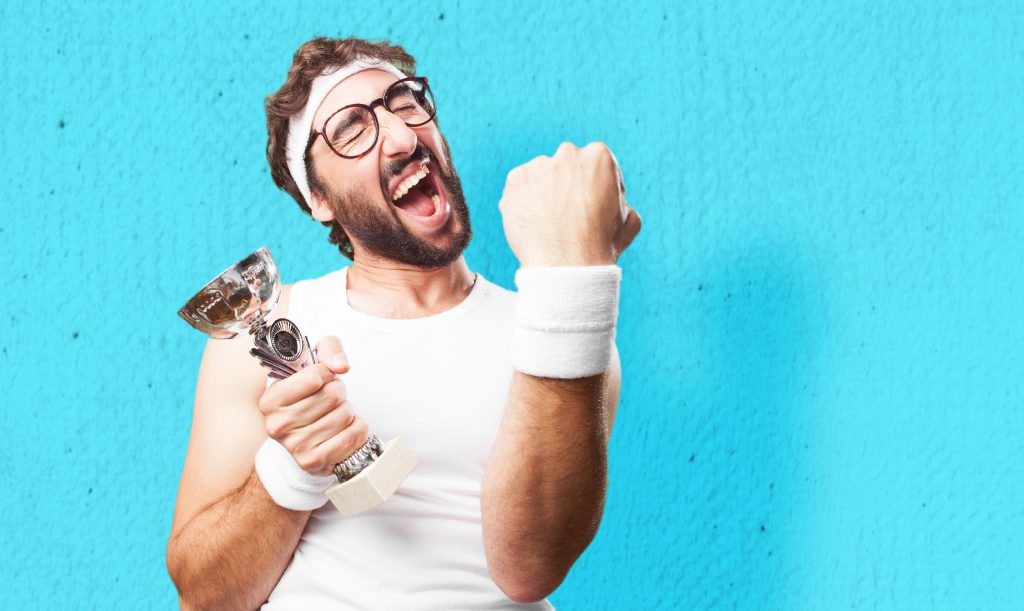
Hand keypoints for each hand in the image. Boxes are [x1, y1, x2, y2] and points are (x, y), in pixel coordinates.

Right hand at [257, 336, 368, 475]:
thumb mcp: (316, 362)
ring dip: (347, 411)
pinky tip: (344, 430)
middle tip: (331, 399)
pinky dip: (357, 428)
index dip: (327, 373)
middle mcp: (276, 425)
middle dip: (339, 392)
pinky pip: (352, 435)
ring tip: (334, 414)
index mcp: (270, 399)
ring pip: (344, 414)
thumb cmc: (314, 394)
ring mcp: (293, 446)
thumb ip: (329, 349)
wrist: (315, 435)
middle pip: (332, 395)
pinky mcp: (312, 461)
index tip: (322, 379)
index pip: (314, 377)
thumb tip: (341, 366)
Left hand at [498, 142, 641, 266]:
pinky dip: (523, 200)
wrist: (567, 267)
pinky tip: (533, 221)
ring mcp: (539, 165)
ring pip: (541, 175)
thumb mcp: (630, 220)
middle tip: (566, 213)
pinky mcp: (516, 180)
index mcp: (599, 156)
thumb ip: (621, 199)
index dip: (592, 185)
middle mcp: (568, 154)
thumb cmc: (601, 246)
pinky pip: (519, 186)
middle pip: (566, 165)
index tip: (588, 204)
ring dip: (543, 192)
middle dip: (566, 183)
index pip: (593, 162)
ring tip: (548, 222)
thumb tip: (615, 197)